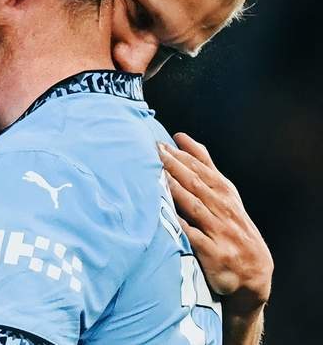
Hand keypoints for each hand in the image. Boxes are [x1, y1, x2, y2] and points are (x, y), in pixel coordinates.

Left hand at [159, 134, 272, 316]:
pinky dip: (182, 225)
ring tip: (157, 175)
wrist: (255, 273)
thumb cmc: (232, 224)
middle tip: (153, 152)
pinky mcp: (215, 253)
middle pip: (195, 183)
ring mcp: (220, 231)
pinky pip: (195, 236)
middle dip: (174, 166)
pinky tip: (166, 214)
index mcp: (224, 191)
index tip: (160, 143)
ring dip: (175, 189)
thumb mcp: (224, 192)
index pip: (200, 169)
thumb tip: (181, 136)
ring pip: (194, 206)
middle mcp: (223, 208)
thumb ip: (203, 164)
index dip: (180, 155)